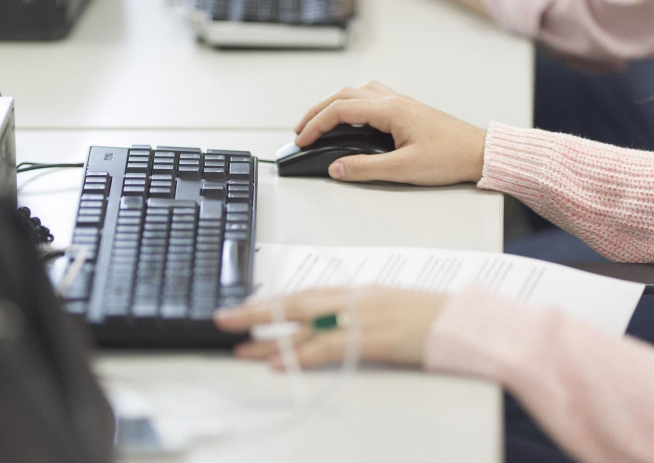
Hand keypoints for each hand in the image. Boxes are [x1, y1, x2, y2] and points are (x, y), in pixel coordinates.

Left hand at [214, 286, 446, 369]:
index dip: (276, 301)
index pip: (308, 294)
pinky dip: (300, 355)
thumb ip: (362, 313)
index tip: (251, 307)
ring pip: (305, 325)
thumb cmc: (435, 317)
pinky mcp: (373, 340)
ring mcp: (364, 318)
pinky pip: (328, 347)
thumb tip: (334, 324)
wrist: (468, 323)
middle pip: (297, 302)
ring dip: (270, 337)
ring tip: (241, 347)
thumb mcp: (393, 307)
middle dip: (259, 311)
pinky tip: (279, 361)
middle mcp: (356, 299)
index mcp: (361, 291)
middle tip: (227, 318)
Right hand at [295, 81, 486, 184]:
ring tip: (318, 121)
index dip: (316, 125)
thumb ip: (365, 169)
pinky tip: (350, 116)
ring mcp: (400, 102)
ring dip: (332, 104)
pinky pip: (369, 96)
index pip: (341, 110)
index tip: (302, 139)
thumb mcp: (403, 169)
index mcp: (390, 110)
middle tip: (300, 130)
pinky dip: (350, 103)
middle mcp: (393, 100)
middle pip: (343, 95)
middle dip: (317, 112)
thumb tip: (337, 168)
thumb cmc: (450, 158)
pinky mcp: (406, 110)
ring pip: (356, 92)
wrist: (479, 153)